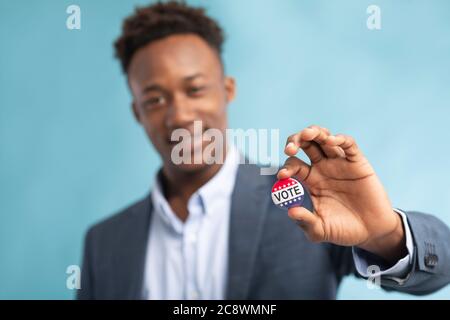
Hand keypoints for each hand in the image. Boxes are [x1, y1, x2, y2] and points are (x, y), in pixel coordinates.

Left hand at [279, 125, 406, 262]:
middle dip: (295, 141)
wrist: (371, 232)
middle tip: (290, 149)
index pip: (293, 164)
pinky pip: (348, 144)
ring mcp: (339, 163)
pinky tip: (331, 140)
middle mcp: (322, 167)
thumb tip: (290, 212)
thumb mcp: (320, 230)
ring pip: (324, 138)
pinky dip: (339, 139)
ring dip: (314, 132)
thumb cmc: (343, 230)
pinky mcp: (358, 162)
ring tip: (307, 134)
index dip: (286, 167)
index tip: (282, 175)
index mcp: (310, 179)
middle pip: (305, 145)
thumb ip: (305, 222)